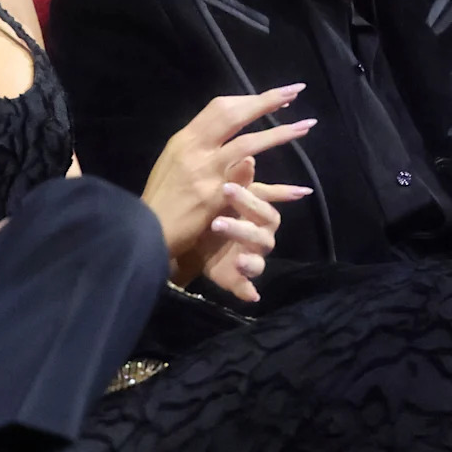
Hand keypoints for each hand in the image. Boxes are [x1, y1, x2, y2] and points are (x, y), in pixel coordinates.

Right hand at [142, 86, 315, 258]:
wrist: (147, 232)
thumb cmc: (162, 200)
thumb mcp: (174, 165)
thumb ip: (199, 149)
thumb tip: (223, 136)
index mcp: (184, 139)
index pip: (219, 108)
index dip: (248, 100)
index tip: (272, 98)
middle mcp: (194, 149)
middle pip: (233, 114)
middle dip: (267, 101)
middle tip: (295, 91)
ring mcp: (204, 172)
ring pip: (247, 144)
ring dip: (280, 133)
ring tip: (306, 125)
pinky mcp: (214, 197)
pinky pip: (252, 187)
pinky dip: (281, 190)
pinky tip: (301, 190)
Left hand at [196, 163, 311, 300]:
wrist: (188, 237)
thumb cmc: (210, 209)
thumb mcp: (216, 193)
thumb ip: (235, 178)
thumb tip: (250, 156)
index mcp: (257, 212)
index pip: (264, 204)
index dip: (248, 199)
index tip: (226, 189)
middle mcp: (259, 235)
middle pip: (263, 232)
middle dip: (242, 227)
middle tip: (217, 222)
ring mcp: (251, 258)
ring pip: (257, 260)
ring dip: (247, 259)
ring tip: (236, 258)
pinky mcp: (239, 278)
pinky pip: (247, 287)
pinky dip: (248, 289)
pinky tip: (250, 294)